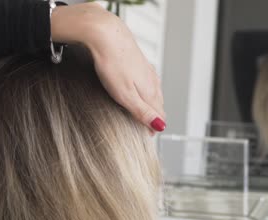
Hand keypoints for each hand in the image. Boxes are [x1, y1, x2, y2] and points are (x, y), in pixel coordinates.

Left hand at [51, 3, 165, 132]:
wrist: (106, 35)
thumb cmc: (112, 64)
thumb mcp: (126, 95)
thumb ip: (143, 112)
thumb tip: (160, 126)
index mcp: (150, 91)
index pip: (159, 114)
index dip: (154, 127)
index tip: (148, 136)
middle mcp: (152, 81)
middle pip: (159, 104)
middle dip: (155, 116)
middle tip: (148, 127)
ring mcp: (146, 70)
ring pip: (155, 91)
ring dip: (153, 103)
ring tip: (148, 110)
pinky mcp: (139, 61)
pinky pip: (147, 80)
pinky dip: (147, 88)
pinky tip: (142, 86)